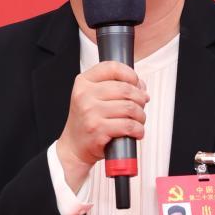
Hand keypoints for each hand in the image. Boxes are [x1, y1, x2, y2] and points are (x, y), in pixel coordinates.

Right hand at [56, 61, 148, 191]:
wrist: (73, 147)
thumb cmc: (87, 121)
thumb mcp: (93, 97)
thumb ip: (114, 87)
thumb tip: (141, 86)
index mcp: (83, 82)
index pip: (112, 67)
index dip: (130, 74)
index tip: (137, 83)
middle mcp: (85, 95)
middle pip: (126, 89)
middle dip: (140, 98)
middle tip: (141, 106)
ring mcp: (90, 112)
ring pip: (130, 107)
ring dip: (141, 116)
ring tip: (139, 121)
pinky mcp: (98, 129)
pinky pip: (128, 125)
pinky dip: (138, 130)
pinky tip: (136, 132)